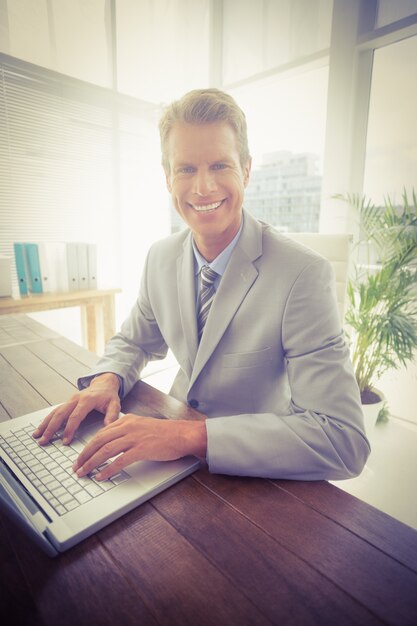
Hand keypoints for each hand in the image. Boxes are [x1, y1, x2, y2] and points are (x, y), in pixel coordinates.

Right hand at [32, 373, 120, 444]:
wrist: (104, 384)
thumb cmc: (108, 396)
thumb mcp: (114, 404)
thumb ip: (112, 415)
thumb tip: (108, 426)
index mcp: (86, 400)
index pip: (75, 416)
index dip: (69, 429)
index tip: (65, 441)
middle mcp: (75, 399)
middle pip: (60, 414)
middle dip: (51, 428)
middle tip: (44, 440)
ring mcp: (69, 400)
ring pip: (54, 412)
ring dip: (45, 424)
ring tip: (37, 436)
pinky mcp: (67, 403)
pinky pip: (55, 411)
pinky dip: (46, 420)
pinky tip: (41, 428)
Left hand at [73, 414, 206, 480]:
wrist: (182, 434)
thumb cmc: (165, 433)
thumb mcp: (143, 425)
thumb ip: (128, 430)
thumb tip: (114, 440)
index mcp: (127, 420)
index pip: (101, 433)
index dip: (89, 446)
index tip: (81, 456)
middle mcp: (128, 427)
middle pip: (99, 440)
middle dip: (85, 455)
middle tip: (77, 466)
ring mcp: (134, 438)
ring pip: (106, 450)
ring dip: (92, 463)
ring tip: (84, 472)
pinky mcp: (142, 449)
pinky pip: (120, 461)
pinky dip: (108, 470)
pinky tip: (101, 476)